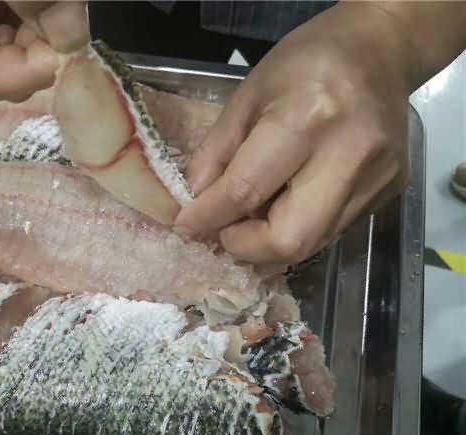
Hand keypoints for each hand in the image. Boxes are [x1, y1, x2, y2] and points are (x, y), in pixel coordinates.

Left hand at [174, 3, 414, 264]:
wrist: (380, 49)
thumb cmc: (305, 63)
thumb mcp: (246, 96)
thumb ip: (216, 153)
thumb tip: (195, 203)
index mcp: (306, 118)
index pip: (246, 190)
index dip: (208, 218)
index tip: (186, 228)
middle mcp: (348, 154)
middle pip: (290, 239)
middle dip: (246, 247)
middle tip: (225, 231)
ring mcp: (375, 178)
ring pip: (312, 244)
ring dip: (270, 241)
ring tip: (253, 216)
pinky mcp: (387, 192)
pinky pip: (331, 231)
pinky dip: (298, 227)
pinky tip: (288, 202)